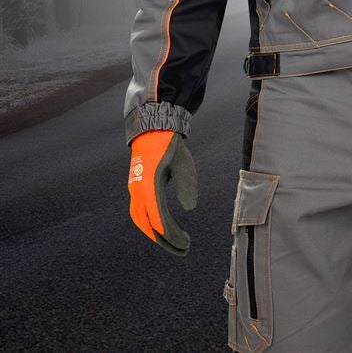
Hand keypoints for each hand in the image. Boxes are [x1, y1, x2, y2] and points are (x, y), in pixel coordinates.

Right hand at [127, 129, 197, 255]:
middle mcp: (138, 189)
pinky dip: (149, 224)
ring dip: (155, 235)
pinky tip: (162, 229)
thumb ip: (186, 184)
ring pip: (140, 220)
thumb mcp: (183, 161)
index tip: (185, 244)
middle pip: (147, 224)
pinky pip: (139, 212)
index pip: (159, 217)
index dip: (171, 234)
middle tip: (183, 250)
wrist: (152, 128)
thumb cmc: (170, 144)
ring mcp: (134, 188)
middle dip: (164, 240)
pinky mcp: (136, 187)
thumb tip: (190, 209)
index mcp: (150, 183)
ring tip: (173, 244)